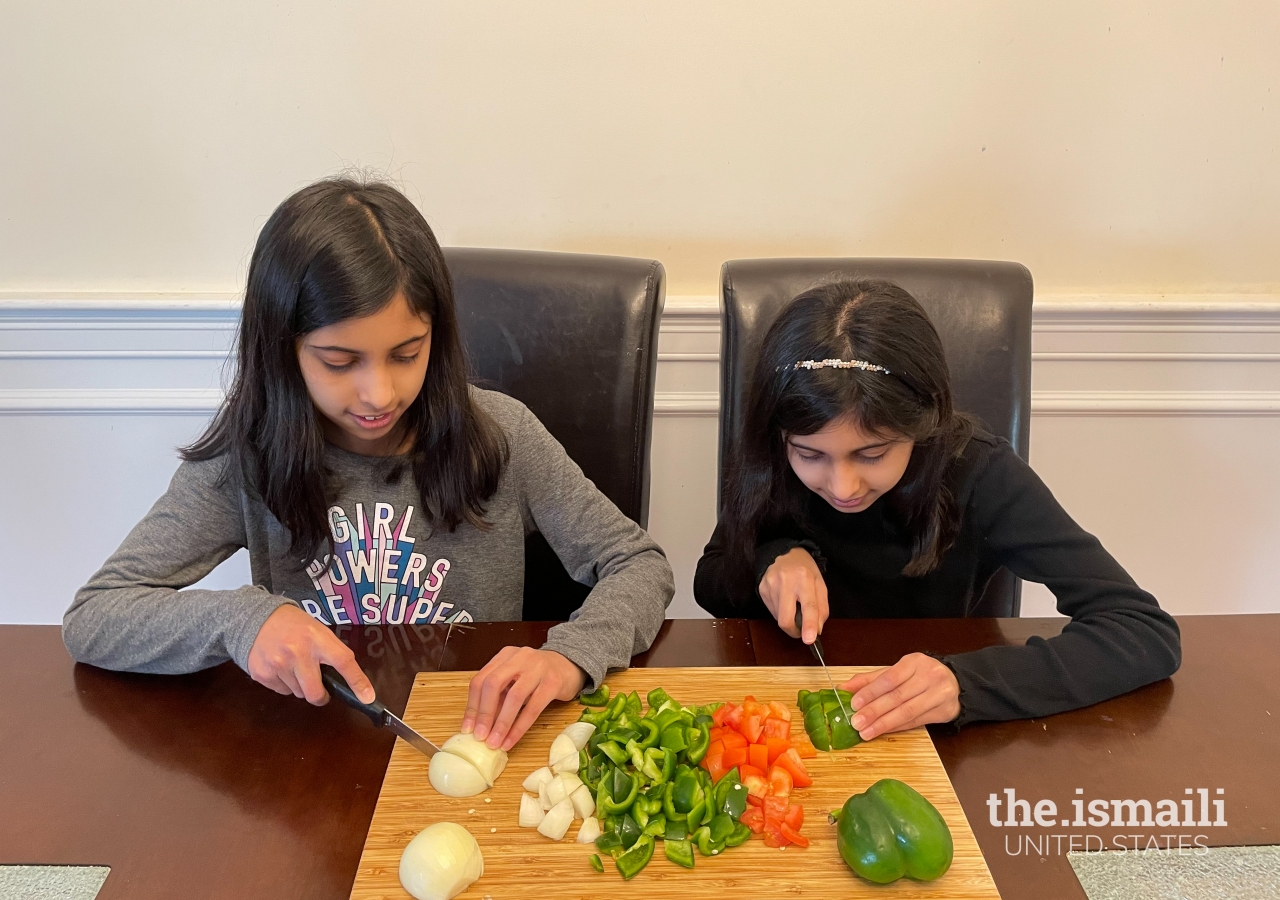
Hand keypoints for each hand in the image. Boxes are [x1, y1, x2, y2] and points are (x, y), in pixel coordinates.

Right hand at [247, 604, 374, 705]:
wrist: (257, 617)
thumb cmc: (294, 625)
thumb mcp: (317, 630)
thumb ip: (330, 652)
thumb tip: (347, 682)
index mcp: (317, 637)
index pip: (343, 661)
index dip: (357, 681)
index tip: (367, 697)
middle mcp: (298, 652)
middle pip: (315, 692)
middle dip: (320, 696)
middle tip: (321, 691)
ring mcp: (278, 664)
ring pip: (298, 693)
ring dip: (300, 686)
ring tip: (293, 666)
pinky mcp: (262, 673)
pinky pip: (282, 691)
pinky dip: (285, 684)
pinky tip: (280, 666)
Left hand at [460, 647, 585, 750]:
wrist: (570, 666)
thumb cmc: (538, 676)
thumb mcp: (515, 679)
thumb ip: (499, 695)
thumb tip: (480, 724)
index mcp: (505, 656)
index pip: (481, 680)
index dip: (472, 706)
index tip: (467, 728)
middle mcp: (520, 658)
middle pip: (493, 684)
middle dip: (484, 713)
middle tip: (480, 736)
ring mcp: (538, 668)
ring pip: (513, 697)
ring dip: (501, 723)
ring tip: (494, 742)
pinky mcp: (553, 682)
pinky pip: (533, 708)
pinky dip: (519, 727)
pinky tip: (512, 740)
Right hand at [758, 547, 828, 643]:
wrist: (784, 553)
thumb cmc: (805, 570)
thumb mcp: (820, 585)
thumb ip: (821, 608)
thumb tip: (817, 630)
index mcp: (805, 578)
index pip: (808, 606)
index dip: (808, 625)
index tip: (809, 639)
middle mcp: (786, 581)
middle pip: (785, 618)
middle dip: (794, 630)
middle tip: (800, 631)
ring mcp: (770, 585)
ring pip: (778, 617)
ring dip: (788, 618)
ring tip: (792, 604)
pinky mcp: (762, 589)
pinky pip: (772, 611)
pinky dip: (780, 611)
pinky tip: (784, 599)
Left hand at [839, 653, 959, 739]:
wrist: (955, 682)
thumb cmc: (920, 676)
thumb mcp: (896, 671)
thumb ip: (870, 680)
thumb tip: (843, 688)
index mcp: (914, 662)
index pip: (889, 678)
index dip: (871, 692)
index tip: (854, 703)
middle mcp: (929, 676)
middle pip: (897, 696)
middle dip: (874, 711)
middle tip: (856, 722)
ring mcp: (939, 694)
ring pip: (907, 711)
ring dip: (883, 724)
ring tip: (865, 731)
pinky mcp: (944, 711)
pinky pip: (916, 721)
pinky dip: (896, 727)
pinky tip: (882, 731)